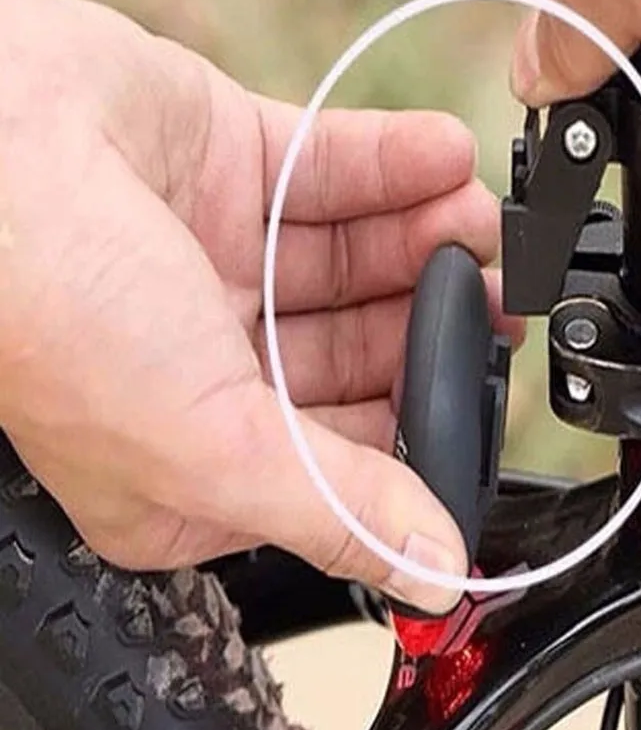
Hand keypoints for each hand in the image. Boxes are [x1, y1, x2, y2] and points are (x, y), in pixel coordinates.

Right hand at [0, 0, 518, 613]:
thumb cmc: (50, 308)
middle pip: (358, 348)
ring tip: (484, 222)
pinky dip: (397, 164)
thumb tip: (433, 573)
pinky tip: (446, 157)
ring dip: (430, 237)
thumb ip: (335, 509)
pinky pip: (334, 168)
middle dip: (434, 321)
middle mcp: (207, 357)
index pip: (339, 454)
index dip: (415, 424)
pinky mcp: (228, 163)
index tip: (480, 396)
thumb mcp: (207, 444)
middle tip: (502, 298)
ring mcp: (218, 254)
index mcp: (194, 452)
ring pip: (355, 256)